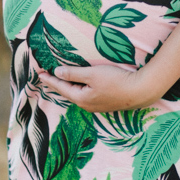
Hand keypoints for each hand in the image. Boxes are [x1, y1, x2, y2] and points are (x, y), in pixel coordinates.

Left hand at [41, 63, 157, 112]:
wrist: (141, 91)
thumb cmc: (117, 81)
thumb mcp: (92, 74)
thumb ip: (73, 73)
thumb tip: (57, 73)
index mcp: (81, 98)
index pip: (61, 87)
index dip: (50, 79)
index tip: (39, 73)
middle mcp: (87, 105)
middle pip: (68, 92)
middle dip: (57, 83)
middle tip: (45, 76)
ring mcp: (97, 106)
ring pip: (77, 94)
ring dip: (68, 86)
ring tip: (59, 80)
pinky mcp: (105, 103)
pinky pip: (86, 95)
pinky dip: (79, 88)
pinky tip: (80, 85)